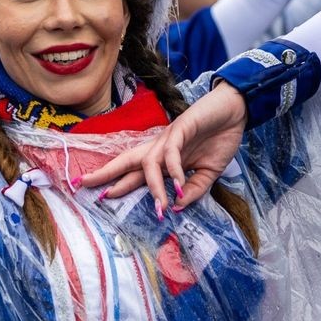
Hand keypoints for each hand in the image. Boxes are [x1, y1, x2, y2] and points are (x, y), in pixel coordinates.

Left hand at [80, 83, 246, 211]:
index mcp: (163, 160)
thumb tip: (176, 207)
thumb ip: (193, 190)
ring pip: (150, 162)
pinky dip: (174, 169)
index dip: (118, 183)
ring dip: (153, 186)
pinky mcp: (181, 129)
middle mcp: (160, 149)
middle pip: (128, 161)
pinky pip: (172, 152)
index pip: (135, 173)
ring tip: (160, 208)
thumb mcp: (208, 173)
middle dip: (107, 173)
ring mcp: (169, 139)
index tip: (98, 196)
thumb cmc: (218, 139)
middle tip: (86, 184)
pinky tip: (178, 185)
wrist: (234, 111)